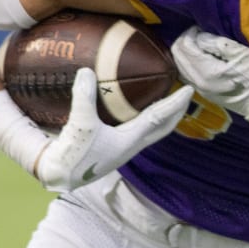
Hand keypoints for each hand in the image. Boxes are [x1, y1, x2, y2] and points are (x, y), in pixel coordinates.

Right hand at [35, 68, 193, 191]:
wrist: (59, 177)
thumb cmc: (74, 154)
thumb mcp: (80, 123)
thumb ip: (84, 96)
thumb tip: (87, 70)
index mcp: (131, 139)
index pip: (160, 117)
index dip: (175, 103)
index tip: (189, 90)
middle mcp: (131, 144)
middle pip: (162, 127)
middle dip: (175, 112)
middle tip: (184, 95)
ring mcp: (122, 148)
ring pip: (150, 130)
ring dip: (160, 116)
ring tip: (163, 100)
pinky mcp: (111, 149)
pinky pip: (134, 131)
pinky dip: (140, 119)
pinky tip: (131, 110)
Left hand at [171, 26, 248, 128]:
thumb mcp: (242, 55)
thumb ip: (217, 44)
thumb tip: (200, 36)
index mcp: (206, 72)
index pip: (184, 46)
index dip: (191, 32)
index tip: (204, 27)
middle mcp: (197, 82)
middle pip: (177, 56)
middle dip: (186, 40)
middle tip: (201, 33)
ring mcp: (200, 89)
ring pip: (180, 65)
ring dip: (187, 51)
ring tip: (203, 43)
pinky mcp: (204, 92)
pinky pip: (187, 73)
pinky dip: (189, 61)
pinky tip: (203, 56)